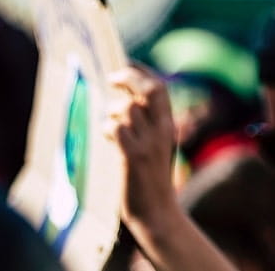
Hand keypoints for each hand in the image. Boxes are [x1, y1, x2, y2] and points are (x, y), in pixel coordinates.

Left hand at [106, 66, 177, 226]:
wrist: (157, 212)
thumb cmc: (151, 179)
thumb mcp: (156, 147)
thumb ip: (146, 126)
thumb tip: (124, 105)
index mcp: (168, 125)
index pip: (159, 87)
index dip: (141, 71)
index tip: (126, 63)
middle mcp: (162, 130)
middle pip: (150, 89)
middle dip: (129, 76)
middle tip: (112, 77)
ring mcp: (149, 143)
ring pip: (128, 108)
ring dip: (112, 110)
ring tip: (108, 121)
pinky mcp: (133, 157)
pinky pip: (117, 129)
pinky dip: (107, 128)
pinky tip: (106, 137)